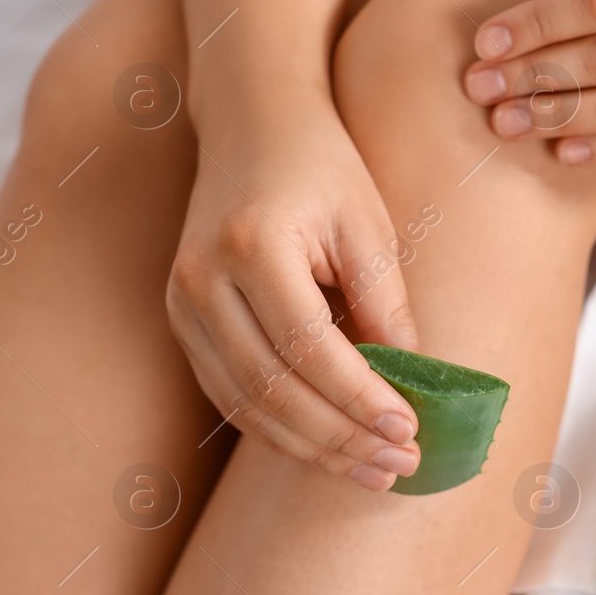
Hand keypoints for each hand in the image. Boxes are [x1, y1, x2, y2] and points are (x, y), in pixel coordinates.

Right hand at [167, 109, 422, 490]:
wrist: (253, 124)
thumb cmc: (323, 168)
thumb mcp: (369, 226)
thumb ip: (387, 306)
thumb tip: (414, 387)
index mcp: (252, 248)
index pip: (309, 349)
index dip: (361, 399)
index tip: (410, 433)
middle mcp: (201, 281)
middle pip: (272, 388)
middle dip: (341, 438)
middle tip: (400, 467)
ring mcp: (181, 303)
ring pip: (246, 404)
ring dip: (312, 447)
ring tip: (373, 471)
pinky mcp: (182, 320)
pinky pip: (229, 394)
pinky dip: (279, 429)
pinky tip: (328, 447)